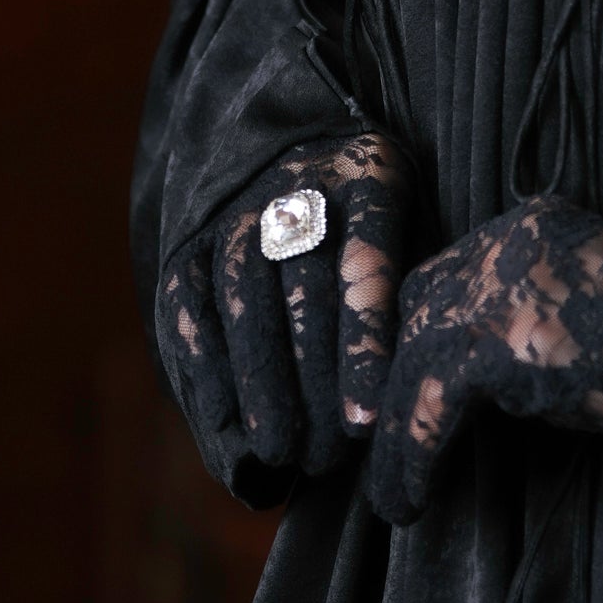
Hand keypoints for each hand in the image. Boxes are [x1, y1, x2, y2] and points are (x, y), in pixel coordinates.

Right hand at [160, 129, 406, 487]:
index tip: (364, 420)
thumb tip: (393, 389)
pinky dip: (205, 360)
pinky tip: (221, 416)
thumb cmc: (371, 220)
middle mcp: (301, 185)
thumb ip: (404, 291)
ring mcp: (240, 207)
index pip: (369, 259)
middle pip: (305, 286)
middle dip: (313, 378)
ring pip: (246, 293)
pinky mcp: (193, 236)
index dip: (364, 342)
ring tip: (279, 449)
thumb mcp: (410, 228)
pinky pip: (192, 298)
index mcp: (370, 178)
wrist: (290, 146)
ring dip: (260, 379)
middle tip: (324, 455)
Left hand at [368, 193, 602, 524]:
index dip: (427, 334)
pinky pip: (430, 402)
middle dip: (400, 376)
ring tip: (393, 492)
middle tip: (391, 439)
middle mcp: (505, 240)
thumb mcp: (595, 297)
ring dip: (398, 430)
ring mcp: (496, 285)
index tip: (413, 389)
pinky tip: (411, 494)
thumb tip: (484, 371)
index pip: (451, 272)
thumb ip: (537, 306)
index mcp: (533, 223)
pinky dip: (414, 452)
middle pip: (421, 306)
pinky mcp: (495, 338)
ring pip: (417, 359)